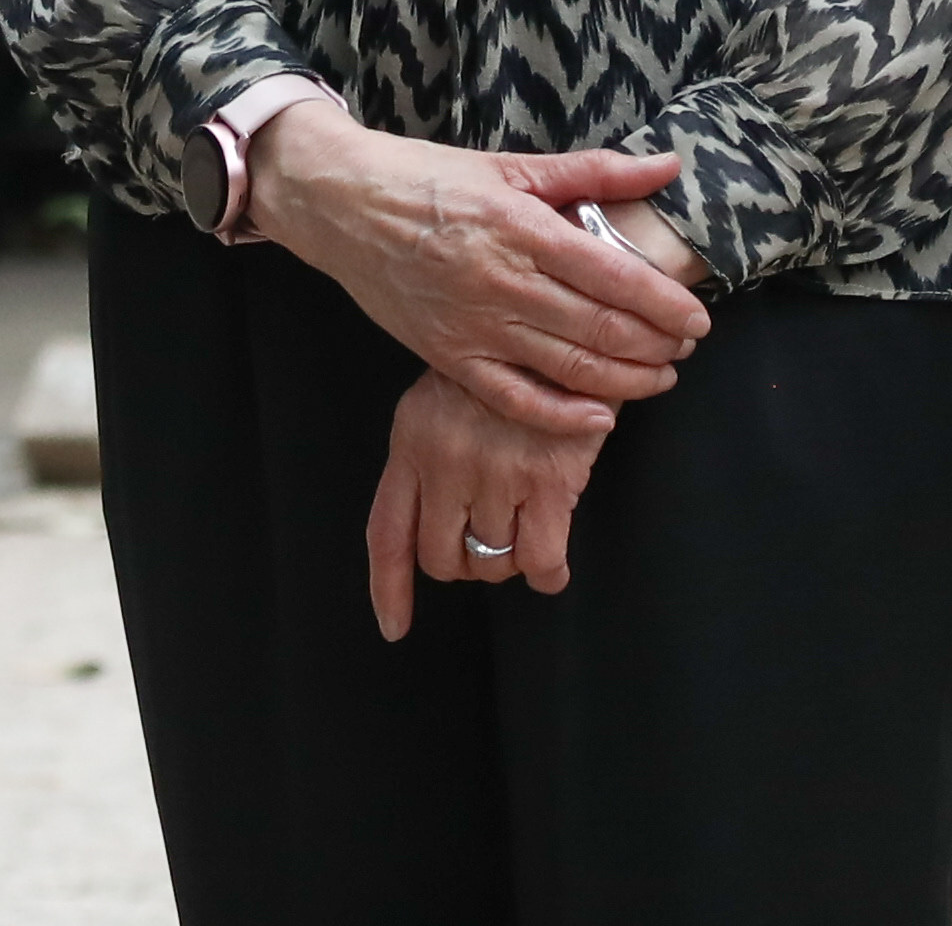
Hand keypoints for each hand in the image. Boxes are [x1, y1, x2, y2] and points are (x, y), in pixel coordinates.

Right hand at [243, 109, 712, 432]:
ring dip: (624, 379)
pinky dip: (561, 415)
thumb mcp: (512, 165)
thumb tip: (667, 164)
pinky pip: (514, 399)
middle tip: (687, 349)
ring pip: (566, 366)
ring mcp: (474, 325)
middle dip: (655, 345)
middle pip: (598, 327)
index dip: (664, 303)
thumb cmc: (429, 178)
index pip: (612, 274)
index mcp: (522, 225)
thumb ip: (594, 171)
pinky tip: (600, 418)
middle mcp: (502, 280)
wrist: (342, 204)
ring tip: (660, 378)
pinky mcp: (448, 357)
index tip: (698, 318)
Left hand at [363, 372, 610, 641]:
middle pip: (442, 558)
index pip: (387, 531)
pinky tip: (554, 562)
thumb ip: (429, 456)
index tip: (394, 626)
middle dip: (467, 563)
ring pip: (494, 562)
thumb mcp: (445, 397)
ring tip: (526, 523)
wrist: (564, 325)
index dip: (389, 588)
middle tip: (490, 542)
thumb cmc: (508, 364)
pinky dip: (548, 572)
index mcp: (412, 439)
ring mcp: (495, 471)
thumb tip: (430, 527)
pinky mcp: (547, 479)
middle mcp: (446, 460)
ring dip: (511, 558)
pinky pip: (540, 560)